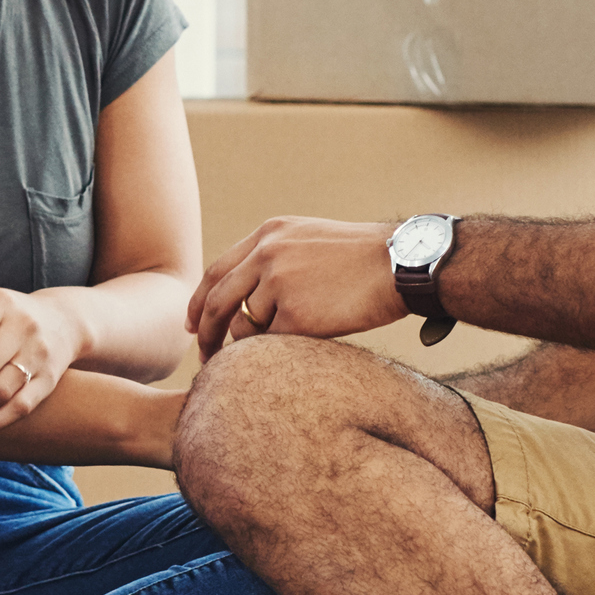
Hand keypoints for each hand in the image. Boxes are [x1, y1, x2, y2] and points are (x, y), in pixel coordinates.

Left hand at [189, 218, 403, 355]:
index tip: (192, 324)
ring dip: (249, 347)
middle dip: (205, 333)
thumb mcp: (310, 240)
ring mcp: (279, 284)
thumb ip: (275, 259)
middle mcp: (266, 255)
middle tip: (203, 356)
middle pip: (217, 302)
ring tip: (266, 359)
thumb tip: (247, 296)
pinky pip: (271, 344)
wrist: (401, 264)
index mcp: (268, 235)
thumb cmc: (364, 257)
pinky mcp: (296, 315)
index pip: (217, 272)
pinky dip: (277, 353)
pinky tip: (293, 354)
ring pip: (245, 327)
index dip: (199, 301)